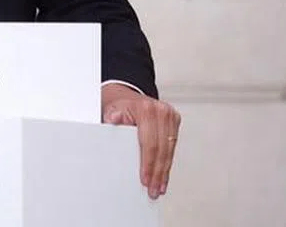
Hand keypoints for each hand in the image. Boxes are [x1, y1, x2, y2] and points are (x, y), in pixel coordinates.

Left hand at [102, 83, 180, 199]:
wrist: (125, 95)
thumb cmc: (118, 106)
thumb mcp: (111, 110)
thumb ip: (112, 117)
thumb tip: (113, 119)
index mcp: (146, 109)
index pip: (149, 143)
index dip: (148, 164)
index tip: (145, 179)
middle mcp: (161, 111)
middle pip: (161, 149)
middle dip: (157, 173)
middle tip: (153, 189)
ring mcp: (170, 115)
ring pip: (169, 150)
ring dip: (164, 171)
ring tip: (159, 187)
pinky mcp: (174, 122)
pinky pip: (172, 146)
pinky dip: (167, 162)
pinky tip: (164, 174)